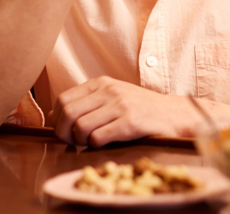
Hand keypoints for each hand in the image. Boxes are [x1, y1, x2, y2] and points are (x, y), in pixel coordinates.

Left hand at [52, 76, 199, 146]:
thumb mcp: (114, 96)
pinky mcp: (130, 122)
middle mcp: (109, 91)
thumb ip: (87, 102)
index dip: (57, 119)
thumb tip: (55, 116)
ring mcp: (121, 105)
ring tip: (92, 142)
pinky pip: (98, 137)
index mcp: (102, 83)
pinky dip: (96, 145)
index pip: (63, 99)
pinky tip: (107, 143)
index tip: (64, 131)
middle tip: (73, 142)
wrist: (174, 114)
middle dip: (64, 133)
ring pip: (81, 126)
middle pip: (67, 113)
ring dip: (81, 140)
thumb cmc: (141, 108)